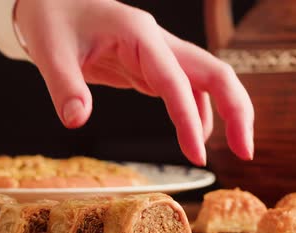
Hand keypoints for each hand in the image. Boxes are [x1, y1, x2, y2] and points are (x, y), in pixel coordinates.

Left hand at [14, 0, 253, 165]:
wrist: (50, 4)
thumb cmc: (51, 21)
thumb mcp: (50, 52)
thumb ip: (65, 87)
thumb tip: (76, 121)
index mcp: (138, 34)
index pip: (175, 81)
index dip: (189, 120)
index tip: (196, 154)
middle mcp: (156, 41)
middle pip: (214, 72)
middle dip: (237, 111)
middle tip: (245, 152)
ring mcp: (155, 52)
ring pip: (204, 80)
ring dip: (223, 112)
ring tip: (228, 150)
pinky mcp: (147, 64)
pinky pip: (182, 87)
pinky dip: (195, 110)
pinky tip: (195, 133)